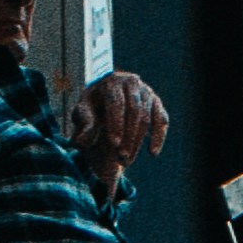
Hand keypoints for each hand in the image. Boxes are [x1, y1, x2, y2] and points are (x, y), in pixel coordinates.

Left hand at [69, 69, 169, 185]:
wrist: (105, 96)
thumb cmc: (91, 106)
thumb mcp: (82, 113)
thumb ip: (82, 126)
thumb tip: (81, 143)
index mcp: (111, 82)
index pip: (116, 102)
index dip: (116, 123)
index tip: (114, 143)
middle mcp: (132, 83)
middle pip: (135, 111)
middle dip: (129, 136)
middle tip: (122, 157)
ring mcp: (147, 92)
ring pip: (147, 118)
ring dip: (138, 141)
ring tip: (127, 160)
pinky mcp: (157, 103)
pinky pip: (162, 120)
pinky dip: (158, 137)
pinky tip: (153, 152)